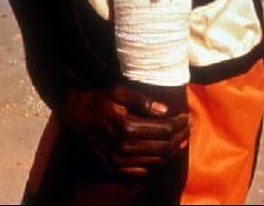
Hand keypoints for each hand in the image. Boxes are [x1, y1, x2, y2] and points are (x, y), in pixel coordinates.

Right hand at [58, 84, 189, 178]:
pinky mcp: (114, 167)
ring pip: (156, 161)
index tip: (187, 117)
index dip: (180, 124)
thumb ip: (142, 100)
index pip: (164, 129)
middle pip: (163, 147)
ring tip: (182, 141)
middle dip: (180, 137)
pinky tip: (162, 155)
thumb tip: (165, 110)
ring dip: (172, 152)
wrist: (74, 115)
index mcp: (127, 127)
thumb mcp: (117, 91)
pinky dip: (156, 165)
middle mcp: (124, 147)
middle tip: (189, 128)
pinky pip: (142, 172)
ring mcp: (119, 160)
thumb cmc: (97, 100)